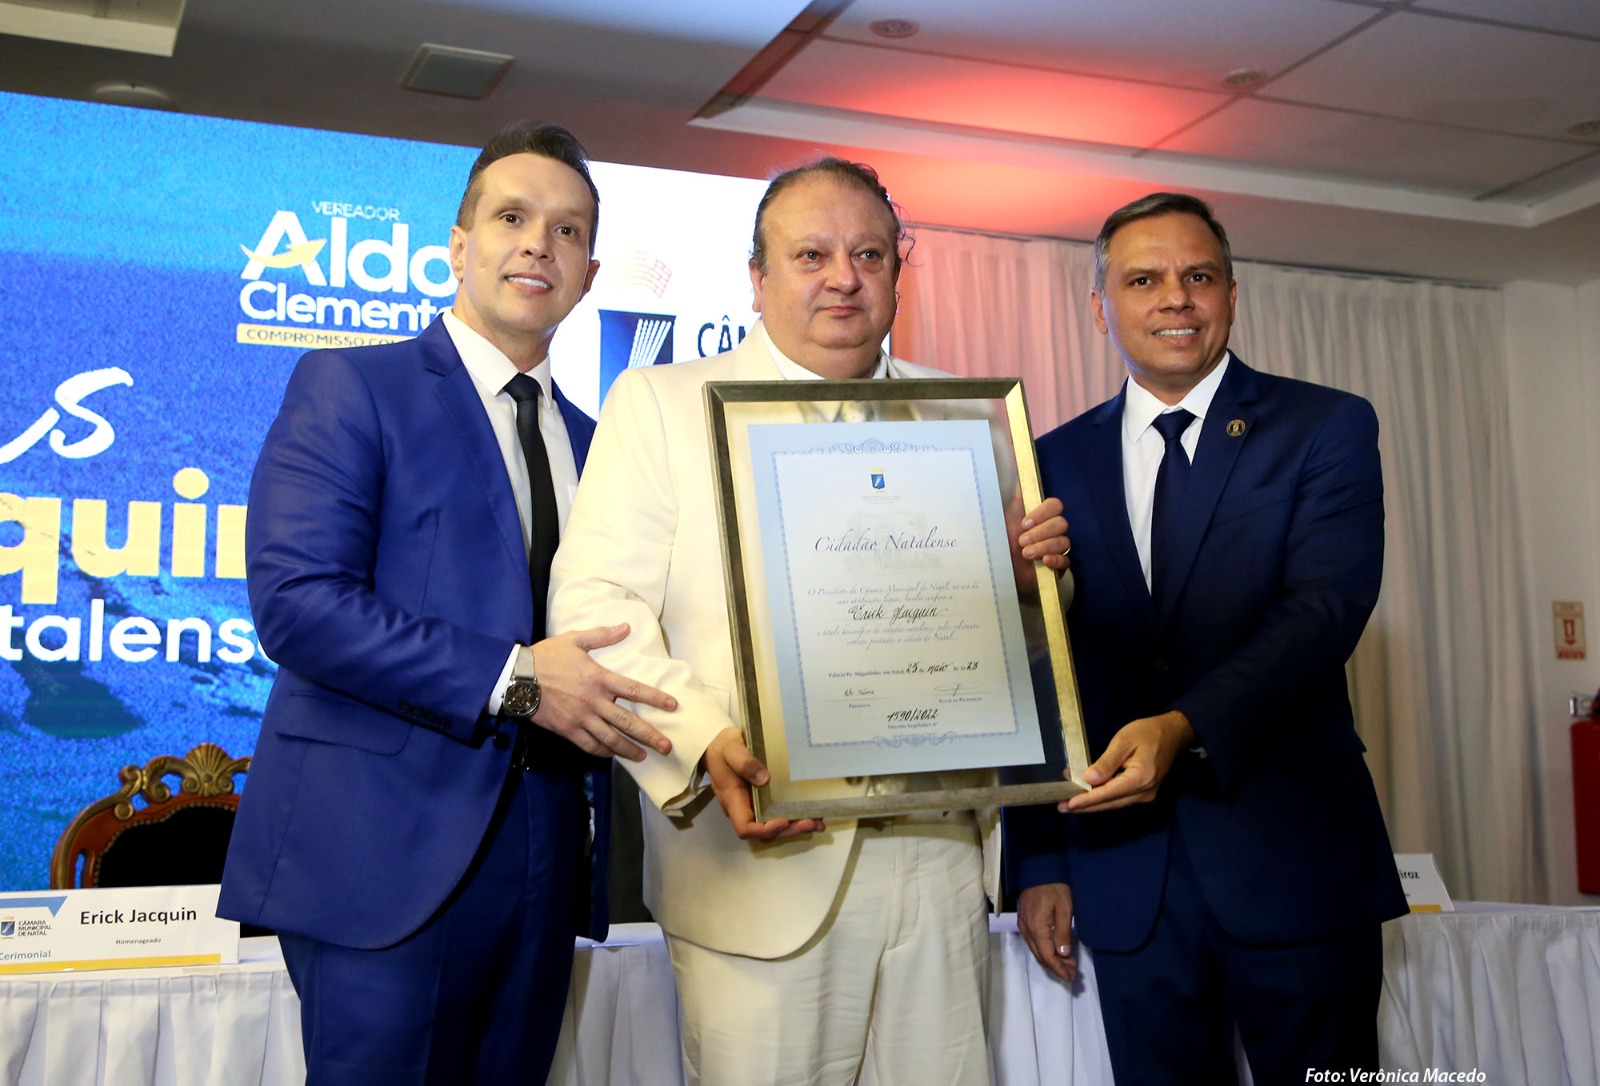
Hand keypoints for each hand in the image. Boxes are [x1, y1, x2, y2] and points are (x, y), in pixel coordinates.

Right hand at [529, 624, 674, 759]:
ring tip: (643, 756)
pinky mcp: (568, 730)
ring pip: (610, 738)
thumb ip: (602, 635)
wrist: (518, 678)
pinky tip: (612, 755)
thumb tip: (626, 627)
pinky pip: (589, 745)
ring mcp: (581, 718)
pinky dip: (602, 751)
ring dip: (629, 749)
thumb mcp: (575, 640)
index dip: (655, 698)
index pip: (634, 690)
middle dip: (649, 735)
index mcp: (599, 678)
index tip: (672, 706)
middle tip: (666, 747)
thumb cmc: (547, 657)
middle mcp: (594, 701)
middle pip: (627, 722)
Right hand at [704, 727, 824, 840]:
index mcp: (733, 800)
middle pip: (764, 832)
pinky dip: (795, 817)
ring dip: (795, 827)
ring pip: (773, 827)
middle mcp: (744, 809)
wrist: (717, 746)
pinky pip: (777, 815)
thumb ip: (745, 763)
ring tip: (817, 822)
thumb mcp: (731, 750)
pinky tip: (813, 814)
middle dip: (788, 830)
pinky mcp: (763, 801)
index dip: (765, 829)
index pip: (745, 827)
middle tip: (810, 822)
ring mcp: (753, 807)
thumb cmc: (723, 749)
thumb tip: (765, 779)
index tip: (783, 820)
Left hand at [1011, 496, 1069, 592]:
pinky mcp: (1061, 566)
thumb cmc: (1007, 541)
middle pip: (1061, 523)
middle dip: (1040, 533)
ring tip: (1026, 553)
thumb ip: (1018, 496)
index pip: (1055, 505)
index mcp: (1043, 516)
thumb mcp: (1009, 517)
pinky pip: (1067, 561)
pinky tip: (1045, 561)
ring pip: (1064, 542)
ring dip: (1043, 546)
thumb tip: (1020, 470)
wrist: (1004, 569)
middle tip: (1022, 541)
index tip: (1024, 523)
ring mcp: (1059, 547)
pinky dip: (1056, 560)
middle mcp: (1054, 530)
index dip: (1042, 513)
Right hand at [1017, 883, 1077, 981]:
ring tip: (1068, 964)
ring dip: (1051, 960)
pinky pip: (1034, 943)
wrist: (1037, 870)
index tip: (1071, 977)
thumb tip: (1063, 954)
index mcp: (1037, 928)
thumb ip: (1063, 933)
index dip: (1059, 969)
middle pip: (1040, 956)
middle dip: (1056, 967)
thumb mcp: (1065, 909)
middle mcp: (1027, 930)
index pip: (1047, 956)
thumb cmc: (1054, 888)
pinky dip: (1045, 950)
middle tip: (1073, 972)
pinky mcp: (1024, 922)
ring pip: (1036, 950)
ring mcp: (1024, 926)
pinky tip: (1056, 950)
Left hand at [1064, 710, 1192, 813]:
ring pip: (1113, 803)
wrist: (1173, 734)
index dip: (1086, 800)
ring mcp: (1145, 795)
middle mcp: (1144, 792)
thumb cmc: (1148, 733)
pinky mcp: (1143, 792)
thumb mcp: (1124, 741)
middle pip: (1109, 803)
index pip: (1107, 793)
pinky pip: (1119, 799)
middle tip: (1062, 807)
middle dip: (1085, 806)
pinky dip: (1103, 798)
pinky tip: (1088, 796)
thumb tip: (1089, 779)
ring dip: (1092, 804)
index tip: (1068, 804)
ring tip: (1070, 803)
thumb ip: (1106, 762)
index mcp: (1140, 778)